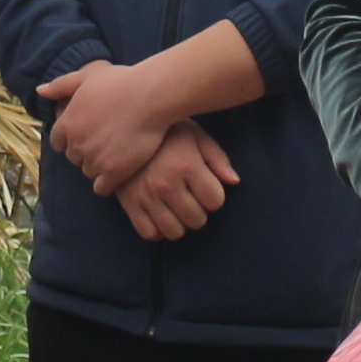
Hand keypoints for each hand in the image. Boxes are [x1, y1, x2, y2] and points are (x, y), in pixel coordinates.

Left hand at [40, 60, 189, 195]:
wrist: (150, 97)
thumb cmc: (121, 82)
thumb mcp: (86, 76)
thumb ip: (60, 85)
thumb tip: (40, 91)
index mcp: (67, 124)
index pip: (59, 143)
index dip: (73, 139)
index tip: (89, 134)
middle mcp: (77, 145)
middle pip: (75, 158)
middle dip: (86, 151)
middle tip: (106, 141)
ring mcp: (95, 160)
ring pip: (89, 172)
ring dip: (99, 166)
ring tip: (116, 154)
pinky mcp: (114, 173)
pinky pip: (102, 188)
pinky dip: (109, 182)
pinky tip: (120, 171)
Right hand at [115, 123, 236, 243]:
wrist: (126, 128)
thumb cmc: (167, 133)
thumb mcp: (196, 137)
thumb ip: (218, 158)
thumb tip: (234, 181)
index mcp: (186, 165)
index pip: (215, 201)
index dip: (215, 196)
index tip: (206, 188)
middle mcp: (166, 183)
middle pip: (197, 220)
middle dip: (200, 212)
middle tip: (192, 199)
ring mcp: (146, 196)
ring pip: (174, 231)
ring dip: (181, 224)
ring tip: (178, 209)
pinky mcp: (129, 203)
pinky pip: (148, 233)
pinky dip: (158, 231)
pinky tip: (161, 216)